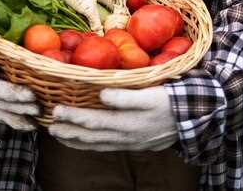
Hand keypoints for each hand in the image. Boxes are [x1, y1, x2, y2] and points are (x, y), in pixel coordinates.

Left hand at [49, 86, 177, 150]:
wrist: (193, 118)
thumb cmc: (171, 100)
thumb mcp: (152, 95)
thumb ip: (126, 97)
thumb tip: (102, 95)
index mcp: (128, 123)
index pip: (94, 122)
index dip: (74, 117)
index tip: (57, 109)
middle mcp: (125, 136)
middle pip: (91, 136)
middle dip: (69, 130)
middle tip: (49, 124)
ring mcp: (128, 142)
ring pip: (96, 144)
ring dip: (75, 139)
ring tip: (57, 133)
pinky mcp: (132, 142)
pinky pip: (105, 146)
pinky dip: (89, 144)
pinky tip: (80, 140)